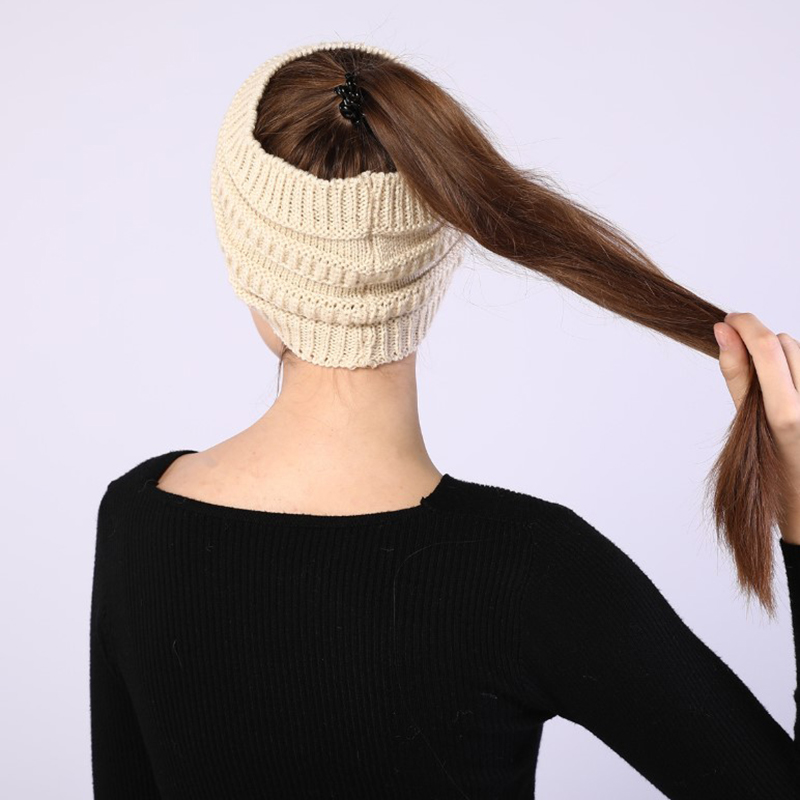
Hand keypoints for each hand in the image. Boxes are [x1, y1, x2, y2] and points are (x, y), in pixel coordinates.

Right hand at [714, 312, 799, 543]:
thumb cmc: (772, 474)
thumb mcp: (747, 428)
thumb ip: (737, 376)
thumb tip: (723, 333)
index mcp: (787, 415)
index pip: (767, 348)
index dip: (746, 324)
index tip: (729, 319)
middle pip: (785, 344)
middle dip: (762, 343)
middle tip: (743, 360)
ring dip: (780, 357)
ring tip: (771, 388)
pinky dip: (794, 371)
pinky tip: (789, 394)